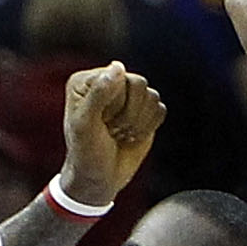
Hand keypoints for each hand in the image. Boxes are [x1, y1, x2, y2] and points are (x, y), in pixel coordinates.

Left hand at [59, 62, 165, 209]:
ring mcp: (127, 98)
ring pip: (152, 96)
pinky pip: (160, 109)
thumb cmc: (87, 152)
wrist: (100, 179)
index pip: (119, 77)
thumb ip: (99, 93)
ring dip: (139, 122)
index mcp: (88, 81)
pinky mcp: (143, 112)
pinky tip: (133, 137)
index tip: (103, 123)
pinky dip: (149, 127)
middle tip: (114, 130)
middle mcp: (108, 83)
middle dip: (130, 113)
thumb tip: (118, 66)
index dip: (117, 103)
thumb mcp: (86, 124)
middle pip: (139, 84)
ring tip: (122, 135)